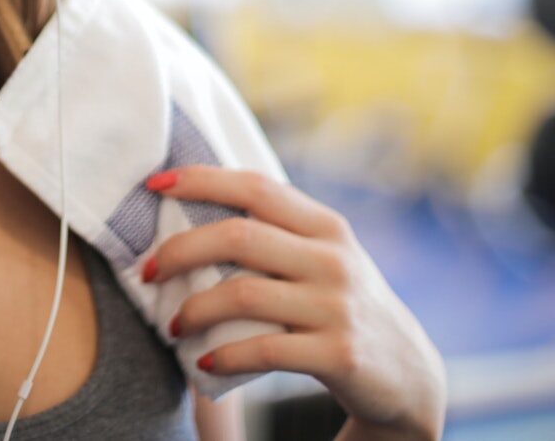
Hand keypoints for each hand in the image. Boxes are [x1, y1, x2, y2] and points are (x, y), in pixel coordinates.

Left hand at [142, 166, 446, 439]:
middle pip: (238, 236)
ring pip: (242, 294)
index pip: (255, 186)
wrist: (407, 375)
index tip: (155, 185)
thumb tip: (193, 206)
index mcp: (325, 225)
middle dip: (179, 250)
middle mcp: (333, 258)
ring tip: (173, 324)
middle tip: (146, 271)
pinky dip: (223, 354)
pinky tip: (203, 359)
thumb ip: (276, 232)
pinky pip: (263, 349)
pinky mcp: (339, 354)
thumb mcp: (323, 257)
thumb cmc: (341, 305)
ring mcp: (337, 306)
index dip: (201, 179)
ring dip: (193, 309)